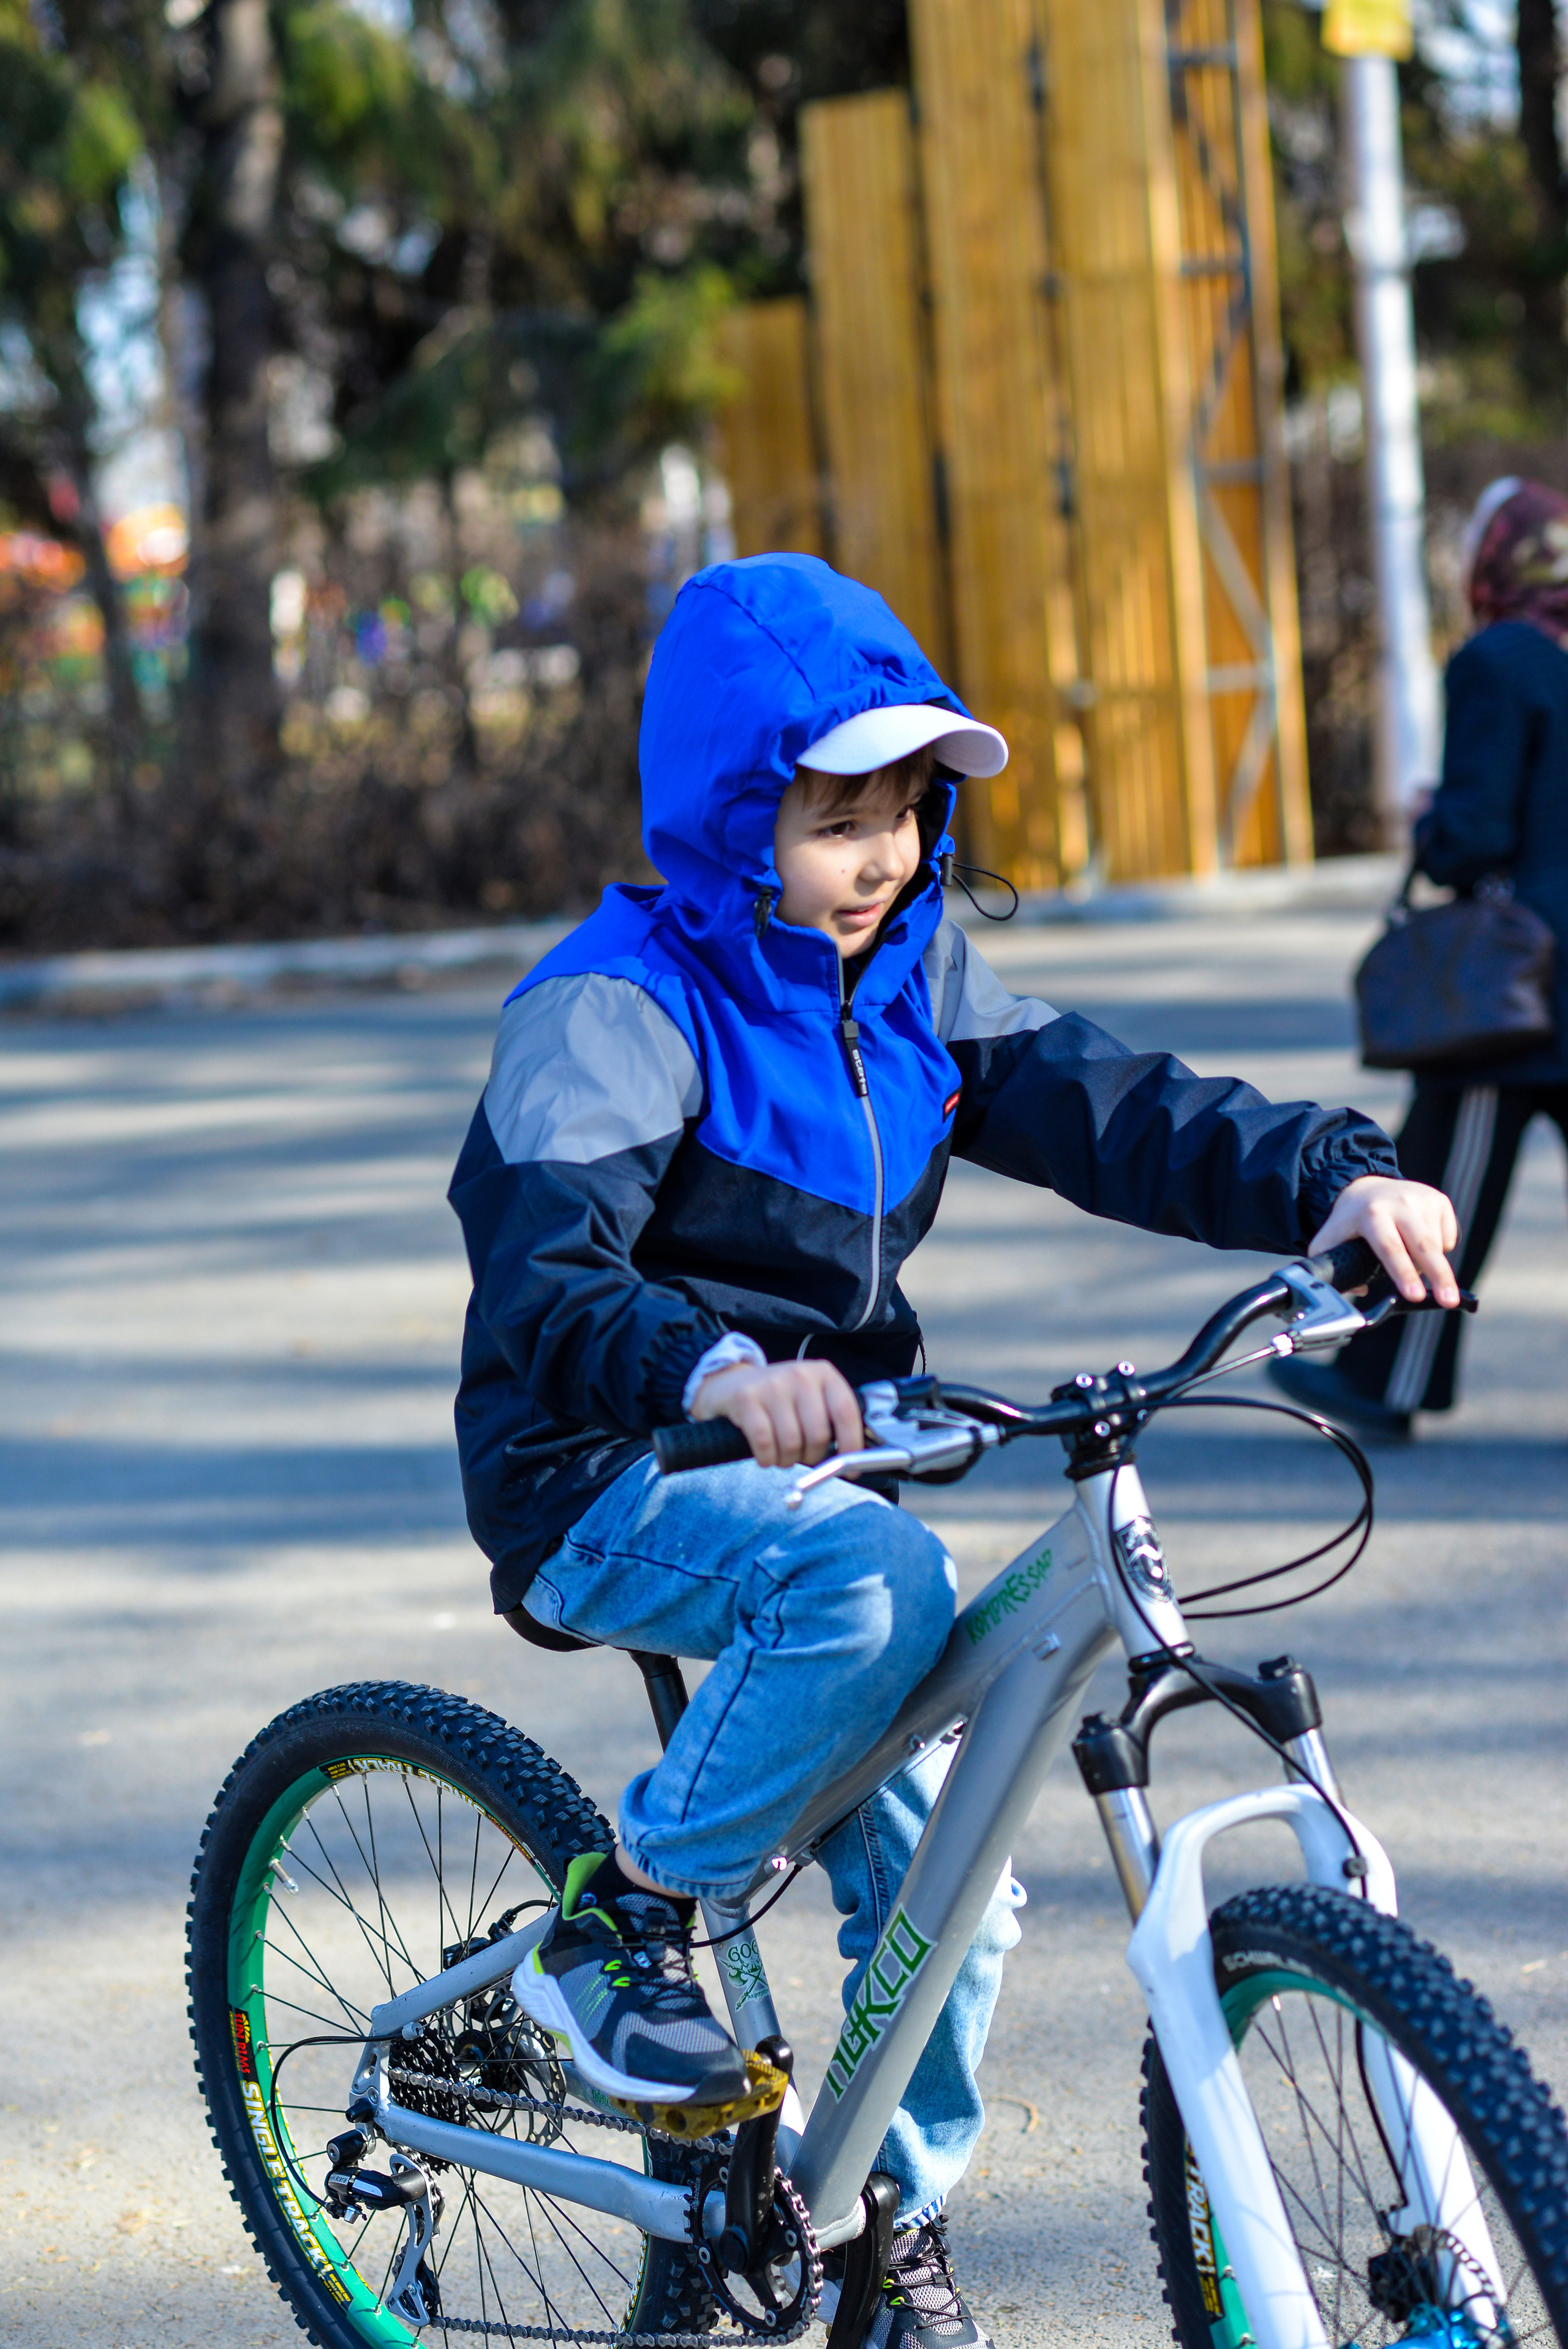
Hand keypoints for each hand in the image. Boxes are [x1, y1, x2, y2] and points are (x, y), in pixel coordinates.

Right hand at [690, 1358, 863, 1466]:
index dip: (851, 1445)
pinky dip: (767, 1458)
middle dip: (811, 1457)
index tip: (850, 1470)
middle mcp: (800, 1375)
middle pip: (818, 1434)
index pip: (846, 1412)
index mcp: (824, 1374)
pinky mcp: (747, 1398)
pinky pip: (765, 1443)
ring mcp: (772, 1385)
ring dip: (787, 1460)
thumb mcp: (811, 1399)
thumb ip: (832, 1421)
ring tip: (782, 1454)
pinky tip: (765, 1455)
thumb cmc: (780, 1400)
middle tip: (802, 1457)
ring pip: (792, 1443)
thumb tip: (852, 1461)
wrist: (732, 1384)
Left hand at [1309, 1174, 1459, 1306]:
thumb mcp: (1330, 1239)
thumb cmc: (1350, 1221)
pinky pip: (1448, 1238)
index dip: (1403, 1273)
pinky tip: (1420, 1242)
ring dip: (1430, 1266)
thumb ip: (1331, 1267)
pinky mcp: (1439, 1200)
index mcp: (1371, 1214)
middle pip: (1424, 1246)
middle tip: (1449, 1302)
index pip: (1390, 1248)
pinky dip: (1440, 1250)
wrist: (1366, 1186)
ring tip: (1410, 1262)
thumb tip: (1359, 1290)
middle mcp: (1400, 1203)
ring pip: (1437, 1247)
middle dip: (1440, 1276)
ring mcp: (1423, 1199)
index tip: (1414, 1296)